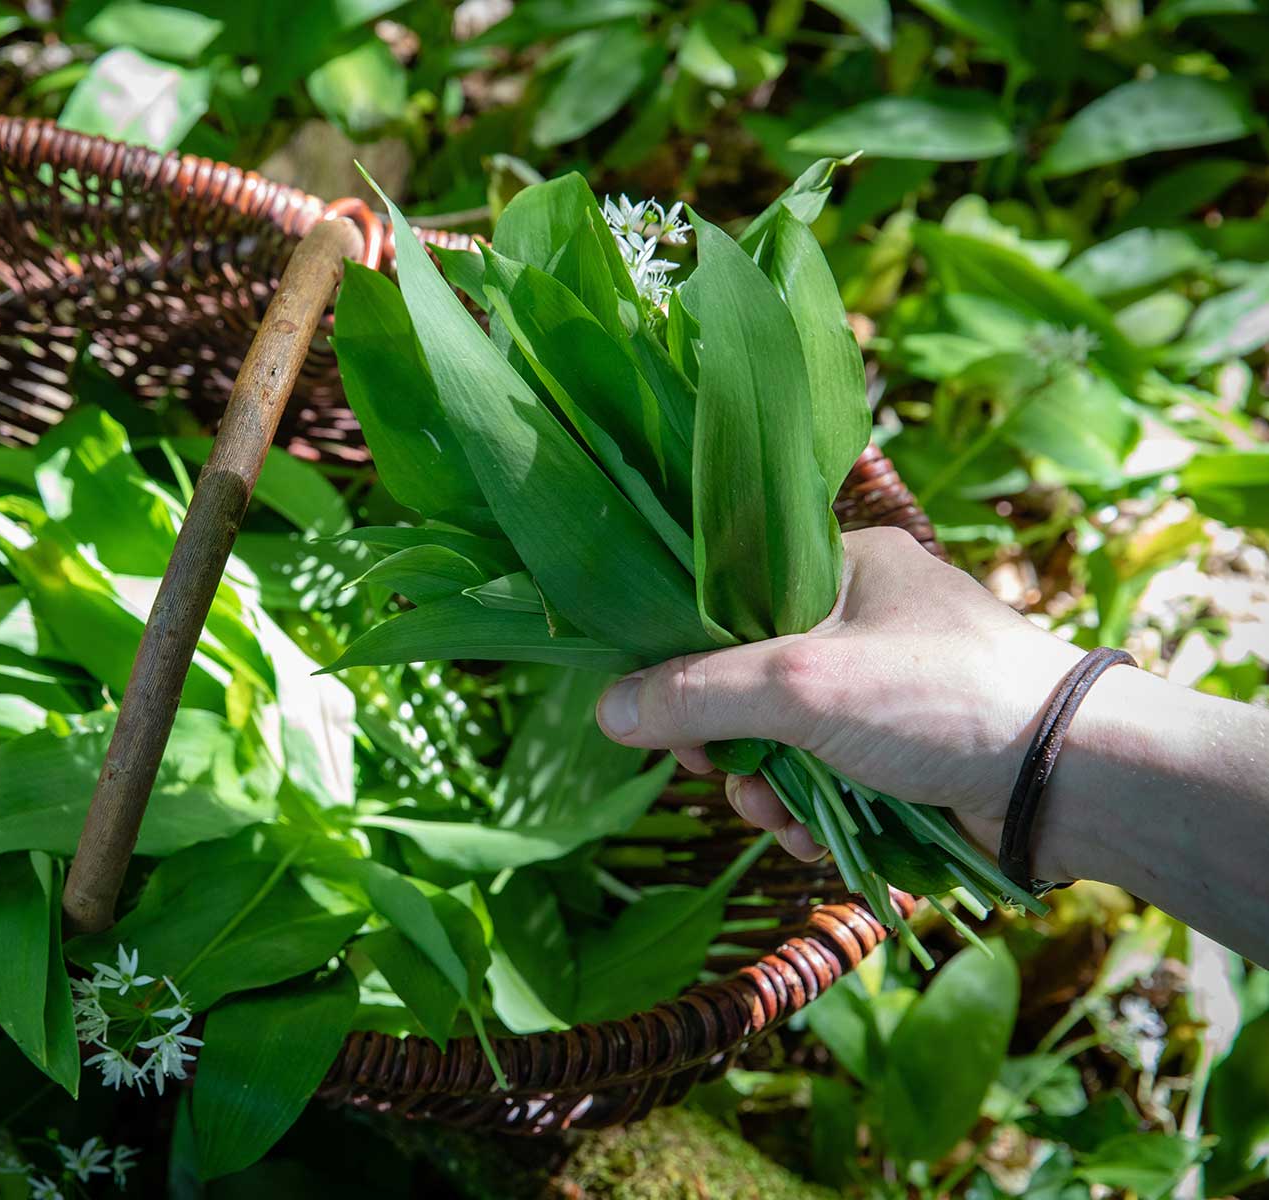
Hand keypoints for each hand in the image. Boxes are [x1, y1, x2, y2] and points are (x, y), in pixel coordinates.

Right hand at [594, 527, 1085, 868]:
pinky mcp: (906, 756)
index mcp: (843, 568)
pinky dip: (810, 813)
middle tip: (713, 771)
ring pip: (783, 742)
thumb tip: (605, 712)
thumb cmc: (937, 699)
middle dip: (725, 740)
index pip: (730, 594)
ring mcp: (887, 694)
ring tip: (774, 815)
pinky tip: (813, 837)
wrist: (1072, 780)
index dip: (684, 652)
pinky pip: (827, 781)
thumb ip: (695, 694)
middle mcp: (863, 622)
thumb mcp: (799, 685)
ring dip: (765, 788)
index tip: (662, 704)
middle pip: (747, 679)